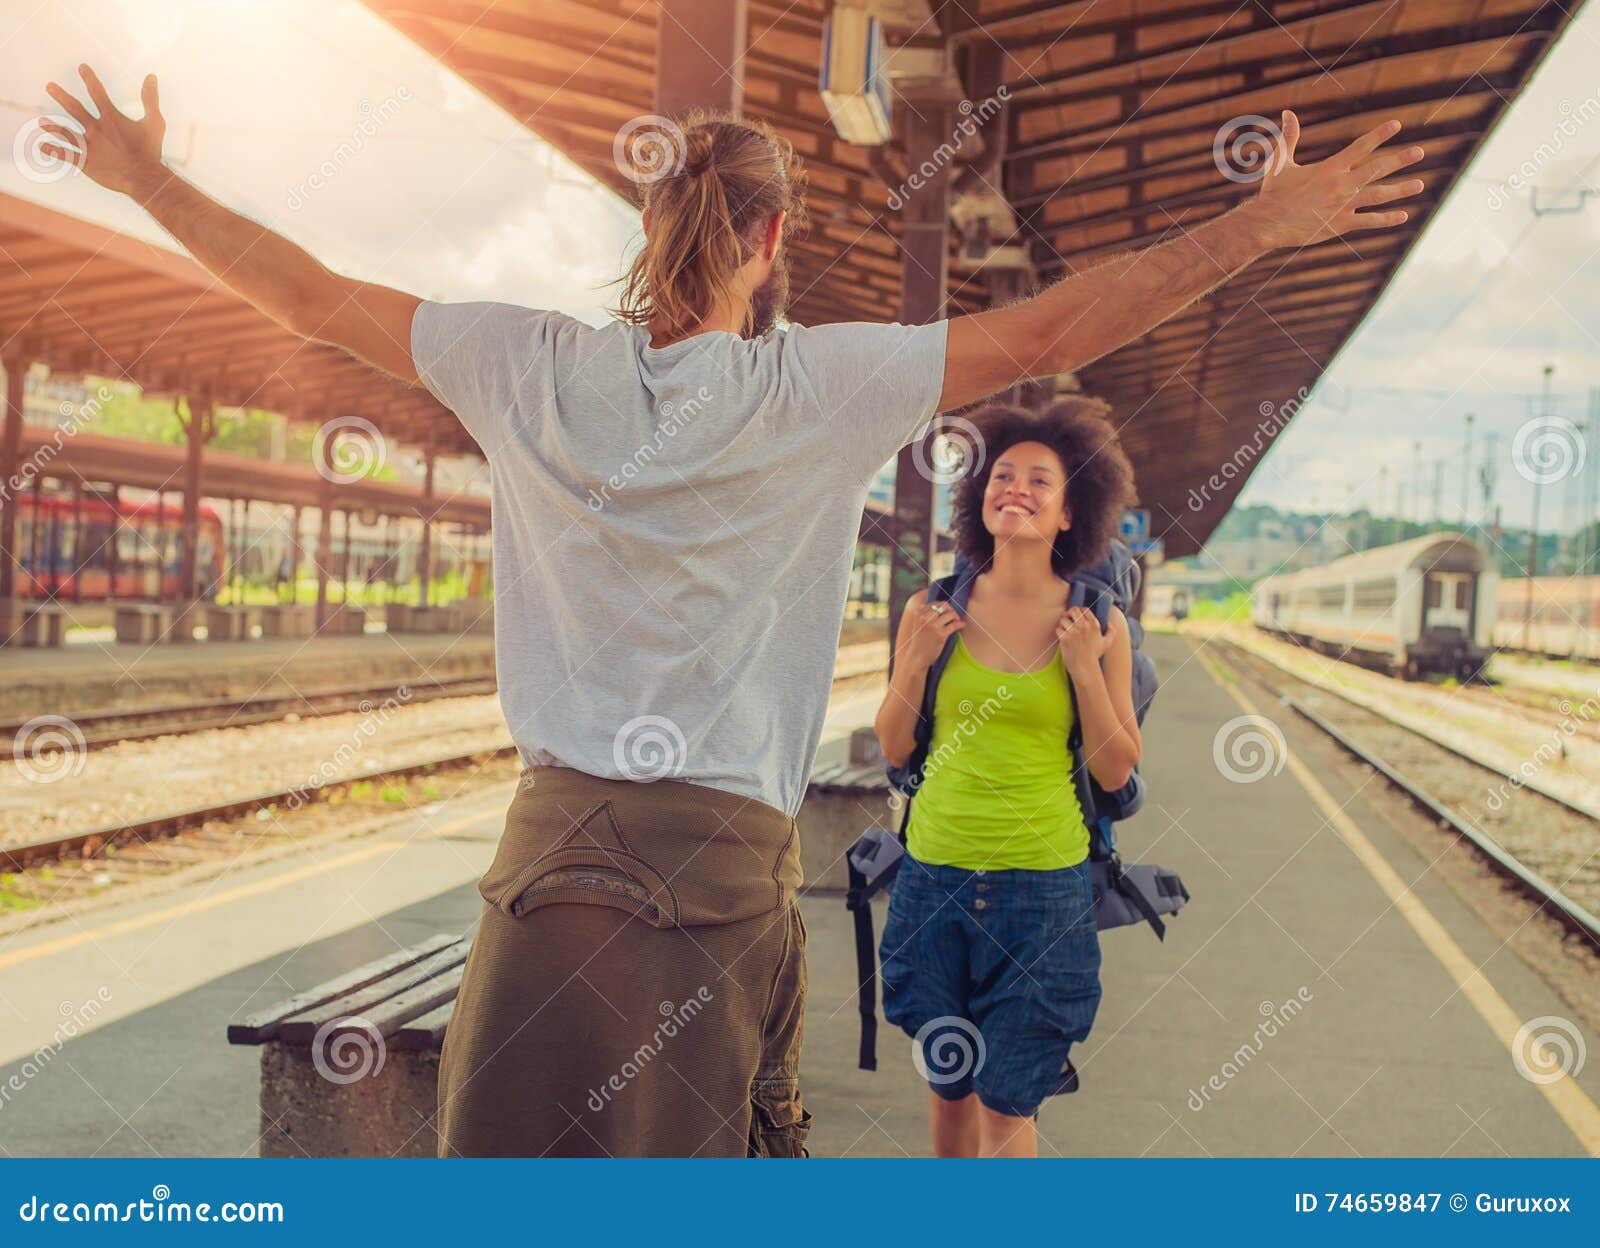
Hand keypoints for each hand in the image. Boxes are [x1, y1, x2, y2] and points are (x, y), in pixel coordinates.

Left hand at [41, 66, 165, 198]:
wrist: (144, 177)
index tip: (81, 68)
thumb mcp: (155, 122)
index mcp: (111, 118)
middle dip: (61, 96)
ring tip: (41, 121)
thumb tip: (151, 77)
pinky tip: (42, 147)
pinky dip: (53, 151)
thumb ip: (150, 99)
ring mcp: (89, 146)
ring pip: (65, 133)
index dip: (89, 79)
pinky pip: (66, 155)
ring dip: (52, 126)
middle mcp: (96, 129)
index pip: (97, 93)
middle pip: (75, 109)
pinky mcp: (86, 162)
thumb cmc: (150, 150)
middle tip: (49, 86)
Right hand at [899, 598, 963, 671]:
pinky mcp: (940, 634)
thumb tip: (945, 606)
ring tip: (957, 621)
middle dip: (951, 610)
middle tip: (953, 616)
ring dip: (956, 617)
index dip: (944, 607)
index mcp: (918, 612)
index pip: (936, 603)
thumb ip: (927, 614)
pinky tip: (962, 625)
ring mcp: (933, 626)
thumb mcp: (919, 623)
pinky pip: (955, 625)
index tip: (948, 612)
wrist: (916, 657)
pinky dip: (960, 624)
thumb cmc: (920, 640)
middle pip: (944, 605)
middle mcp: (925, 617)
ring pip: (950, 614)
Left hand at [1056, 606, 1111, 674]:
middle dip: (1068, 613)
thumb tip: (1109, 624)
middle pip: (1073, 610)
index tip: (1075, 616)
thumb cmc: (1094, 655)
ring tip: (1065, 630)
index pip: (1084, 609)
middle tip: (1067, 618)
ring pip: (1063, 619)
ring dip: (1063, 624)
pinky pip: (1058, 629)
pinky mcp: (1065, 638)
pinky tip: (1062, 636)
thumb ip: (1112, 632)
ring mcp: (1074, 632)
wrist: (1085, 667)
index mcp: (1094, 625)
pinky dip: (1059, 632)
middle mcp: (1085, 626)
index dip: (1078, 611)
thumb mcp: (1107, 643)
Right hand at [1251, 110, 1423, 248]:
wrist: (1268, 224)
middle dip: (1400, 160)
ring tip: (1419, 184)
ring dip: (1401, 190)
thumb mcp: (1281, 162)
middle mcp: (1341, 185)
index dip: (1380, 134)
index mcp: (1329, 168)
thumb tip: (1288, 112)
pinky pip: (1369, 221)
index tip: (1397, 125)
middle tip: (1420, 152)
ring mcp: (1343, 206)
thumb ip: (1290, 137)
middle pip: (1377, 169)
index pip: (1360, 147)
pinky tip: (1402, 215)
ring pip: (1379, 195)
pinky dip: (1387, 219)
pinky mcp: (1341, 225)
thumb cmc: (1273, 193)